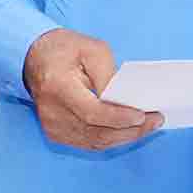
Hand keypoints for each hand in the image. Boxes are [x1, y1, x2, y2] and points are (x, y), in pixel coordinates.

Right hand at [23, 28, 159, 149]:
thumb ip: (109, 75)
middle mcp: (52, 112)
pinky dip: (112, 139)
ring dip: (125, 137)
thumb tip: (127, 102)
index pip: (91, 112)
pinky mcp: (56, 134)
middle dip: (131, 130)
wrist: (35, 59)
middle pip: (97, 132)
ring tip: (149, 126)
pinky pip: (90, 143)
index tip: (143, 115)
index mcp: (58, 86)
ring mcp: (53, 127)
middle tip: (157, 121)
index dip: (119, 117)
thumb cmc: (65, 50)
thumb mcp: (92, 49)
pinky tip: (129, 131)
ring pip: (96, 142)